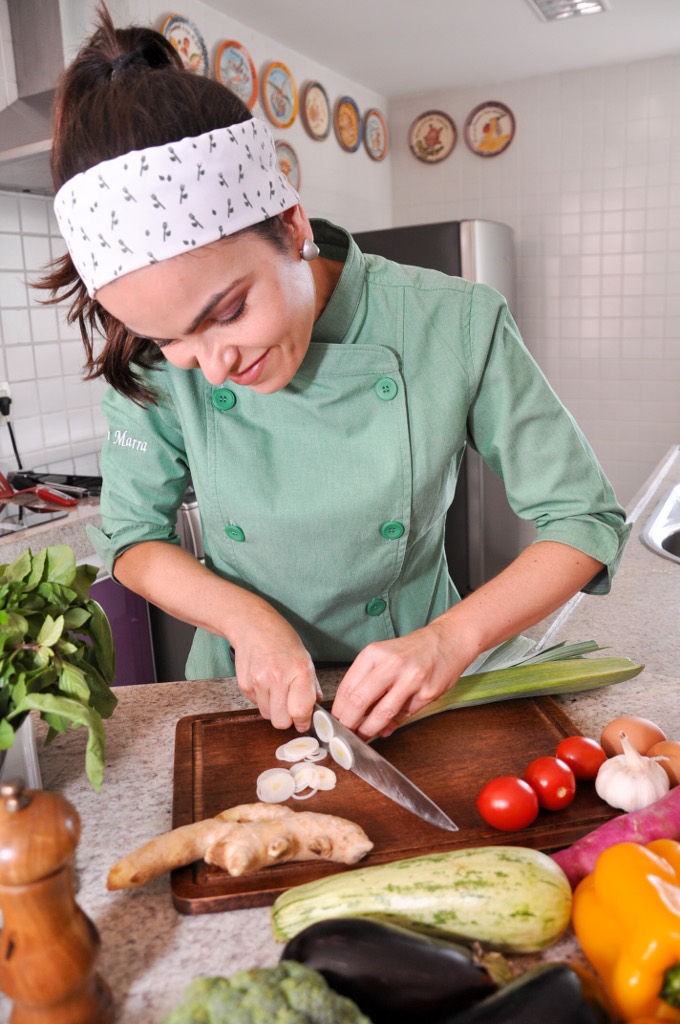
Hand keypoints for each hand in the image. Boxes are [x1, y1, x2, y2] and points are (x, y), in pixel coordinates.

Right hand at [231, 611, 321, 731]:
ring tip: (276, 690)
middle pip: (281, 722)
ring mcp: (258, 681)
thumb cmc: (282, 640)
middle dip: (287, 719)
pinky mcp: (244, 684)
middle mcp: (278, 678)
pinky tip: (265, 683)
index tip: (304, 721)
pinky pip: (256, 704)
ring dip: (274, 709)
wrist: (253, 625)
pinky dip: (262, 699)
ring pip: (267, 715)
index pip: (300, 711)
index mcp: (299, 671)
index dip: (304, 721)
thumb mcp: (305, 658)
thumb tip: (315, 709)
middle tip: (290, 707)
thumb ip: (311, 686)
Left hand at [331, 620, 468, 739]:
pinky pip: (404, 715)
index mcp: (374, 653)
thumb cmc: (413, 649)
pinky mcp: (427, 692)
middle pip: (359, 701)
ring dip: (368, 729)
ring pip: (382, 713)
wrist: (449, 639)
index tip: (334, 721)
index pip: (347, 687)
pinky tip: (385, 729)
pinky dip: (391, 726)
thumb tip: (352, 710)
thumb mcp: (384, 655)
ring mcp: (410, 678)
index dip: (337, 709)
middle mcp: (391, 664)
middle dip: (348, 723)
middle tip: (344, 733)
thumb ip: (368, 680)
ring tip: (362, 736)